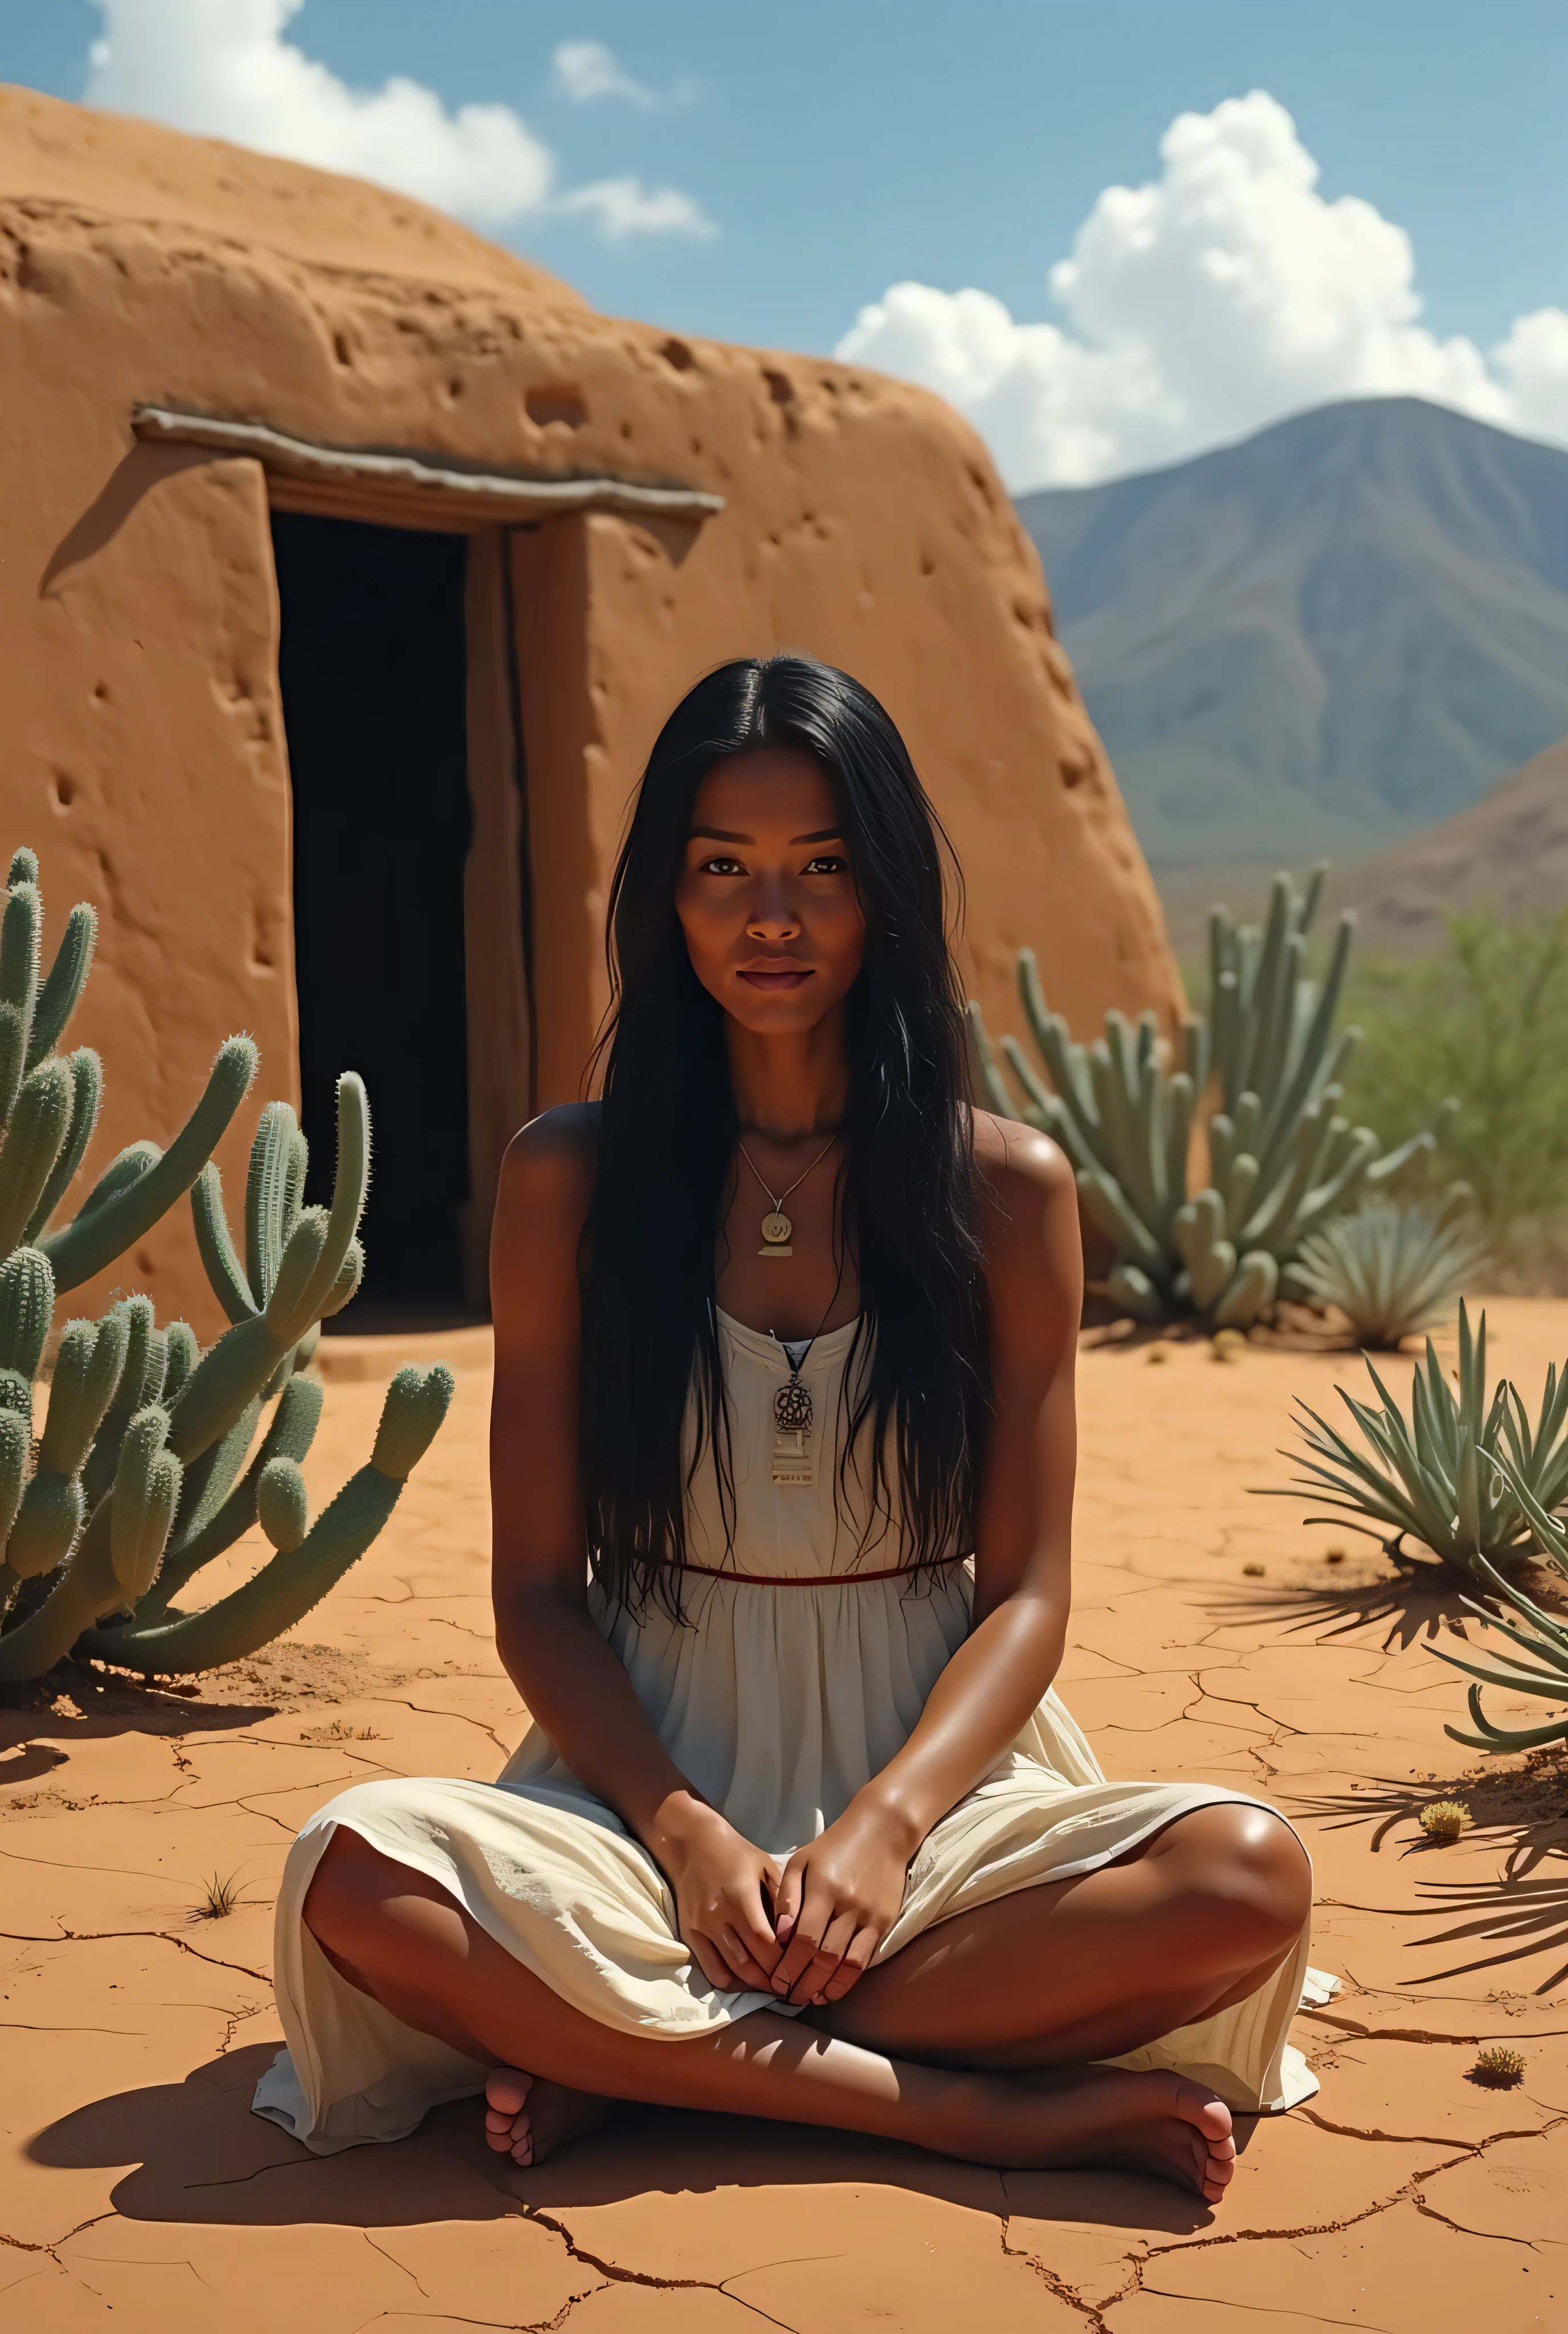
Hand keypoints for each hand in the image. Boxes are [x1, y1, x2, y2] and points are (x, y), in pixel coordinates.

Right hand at [655, 1799, 784, 1993]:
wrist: (692, 1844)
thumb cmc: (736, 1853)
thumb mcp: (766, 1866)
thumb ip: (782, 1899)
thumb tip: (798, 1934)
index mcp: (741, 1896)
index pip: (764, 1942)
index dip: (782, 1962)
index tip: (799, 1969)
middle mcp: (718, 1916)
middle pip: (749, 1963)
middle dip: (772, 1980)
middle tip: (791, 1985)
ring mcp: (701, 1928)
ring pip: (730, 1972)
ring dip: (753, 1985)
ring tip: (773, 1986)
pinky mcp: (689, 1935)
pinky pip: (710, 1970)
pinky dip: (730, 1981)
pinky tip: (746, 1980)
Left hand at [769, 1800, 914, 2007]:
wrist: (882, 1831)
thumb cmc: (833, 1847)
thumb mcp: (801, 1860)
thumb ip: (787, 1896)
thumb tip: (779, 1935)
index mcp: (822, 1888)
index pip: (802, 1939)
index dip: (787, 1966)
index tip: (775, 1981)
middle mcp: (846, 1904)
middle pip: (822, 1956)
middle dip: (802, 1983)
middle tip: (787, 1997)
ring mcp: (868, 1915)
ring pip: (844, 1963)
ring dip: (824, 1987)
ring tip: (808, 1999)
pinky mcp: (884, 1922)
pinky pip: (864, 1959)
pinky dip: (847, 1980)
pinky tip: (832, 1990)